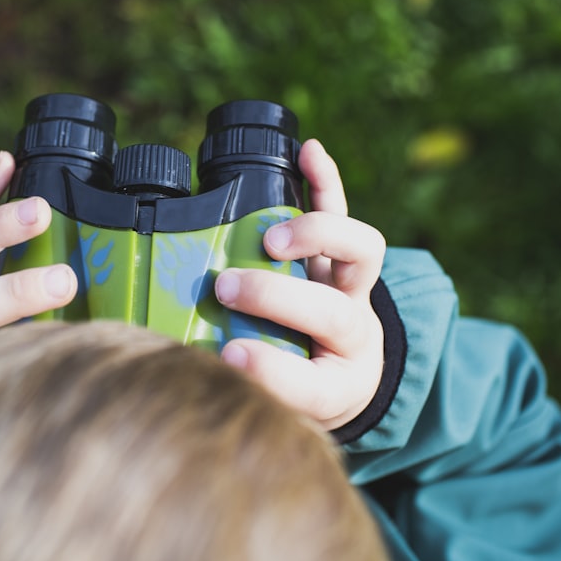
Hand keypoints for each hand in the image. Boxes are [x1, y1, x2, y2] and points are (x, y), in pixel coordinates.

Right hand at [214, 139, 385, 430]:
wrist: (348, 374)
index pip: (312, 384)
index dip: (270, 369)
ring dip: (317, 235)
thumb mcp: (280, 408)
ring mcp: (350, 288)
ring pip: (359, 251)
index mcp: (335, 382)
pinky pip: (342, 211)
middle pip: (331, 311)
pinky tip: (309, 151)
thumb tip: (202, 363)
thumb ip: (247, 389)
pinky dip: (326, 181)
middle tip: (226, 288)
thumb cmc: (305, 388)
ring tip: (272, 237)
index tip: (228, 355)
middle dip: (277, 297)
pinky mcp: (342, 255)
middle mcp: (351, 331)